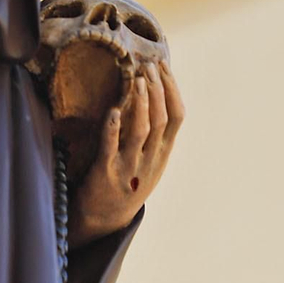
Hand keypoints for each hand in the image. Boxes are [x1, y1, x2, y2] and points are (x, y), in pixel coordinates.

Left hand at [69, 60, 183, 245]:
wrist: (105, 218)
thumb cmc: (127, 179)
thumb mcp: (149, 159)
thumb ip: (155, 133)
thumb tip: (155, 91)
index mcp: (163, 153)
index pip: (178, 116)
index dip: (172, 88)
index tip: (162, 65)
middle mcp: (151, 159)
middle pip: (162, 119)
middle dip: (157, 89)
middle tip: (148, 65)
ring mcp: (130, 167)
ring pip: (142, 130)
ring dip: (141, 102)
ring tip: (137, 78)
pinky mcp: (106, 172)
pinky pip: (111, 147)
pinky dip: (113, 127)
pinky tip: (113, 110)